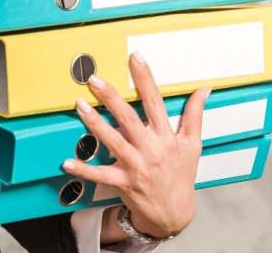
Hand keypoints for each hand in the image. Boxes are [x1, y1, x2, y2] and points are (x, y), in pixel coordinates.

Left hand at [61, 51, 208, 238]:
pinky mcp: (123, 182)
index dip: (145, 78)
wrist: (174, 214)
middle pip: (129, 118)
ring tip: (79, 106)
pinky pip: (100, 175)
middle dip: (111, 97)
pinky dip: (83, 169)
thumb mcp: (193, 145)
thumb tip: (204, 89)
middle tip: (96, 80)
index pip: (156, 102)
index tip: (135, 58)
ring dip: (94, 123)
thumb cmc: (181, 176)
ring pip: (113, 141)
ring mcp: (136, 166)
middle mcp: (151, 149)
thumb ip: (195, 115)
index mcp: (167, 137)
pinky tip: (67, 162)